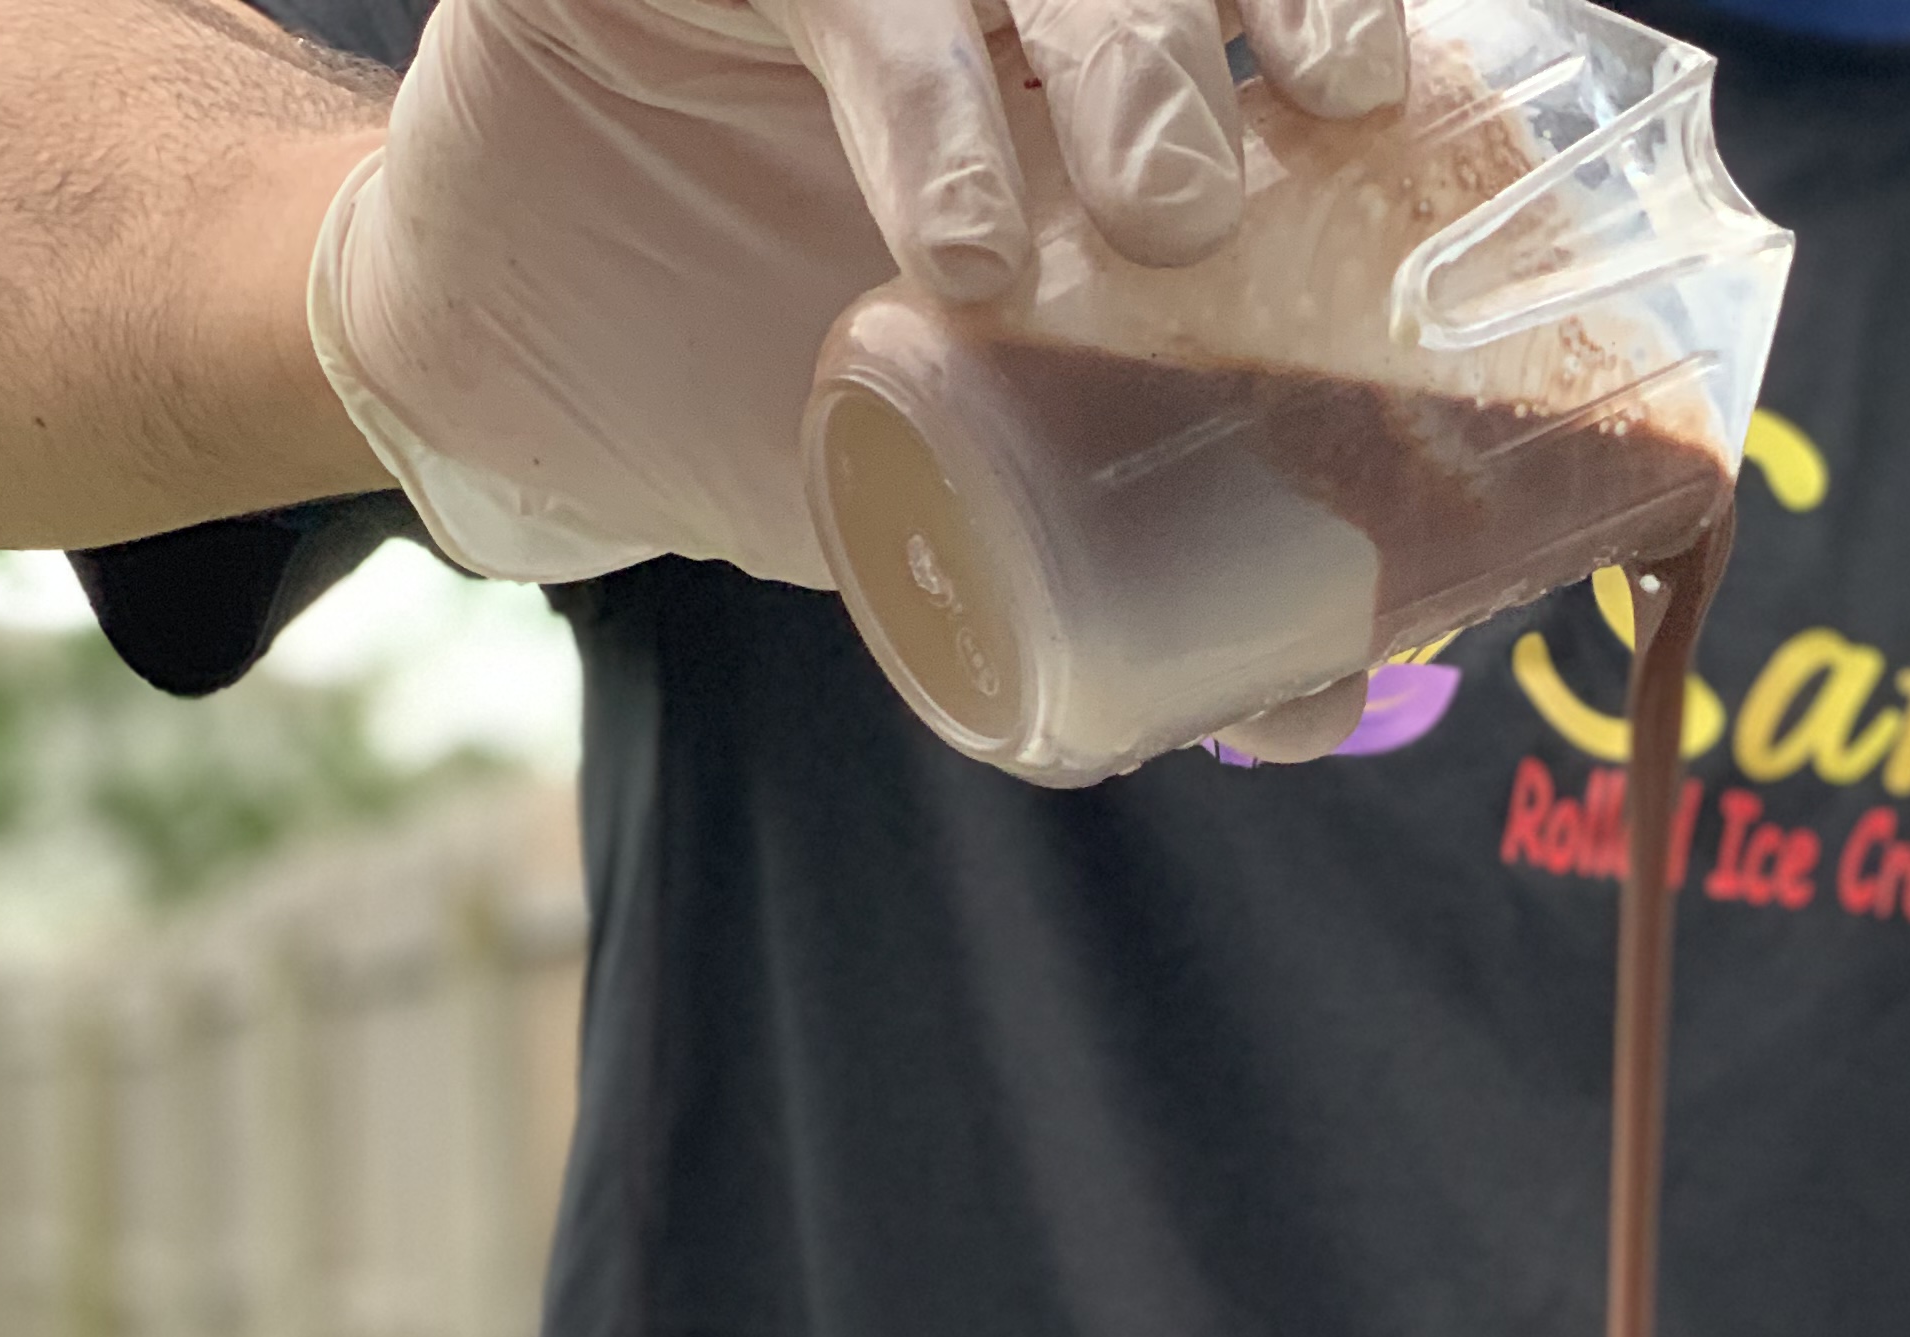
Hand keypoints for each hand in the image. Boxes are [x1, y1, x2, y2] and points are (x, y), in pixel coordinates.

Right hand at [308, 0, 1405, 588]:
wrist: (540, 390)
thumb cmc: (785, 396)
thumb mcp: (981, 479)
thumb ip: (1149, 552)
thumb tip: (1325, 694)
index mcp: (1067, 48)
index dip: (1311, 4)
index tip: (1369, 103)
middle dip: (1210, 28)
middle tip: (1223, 203)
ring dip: (1106, 43)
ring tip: (1144, 226)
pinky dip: (908, 81)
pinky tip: (959, 233)